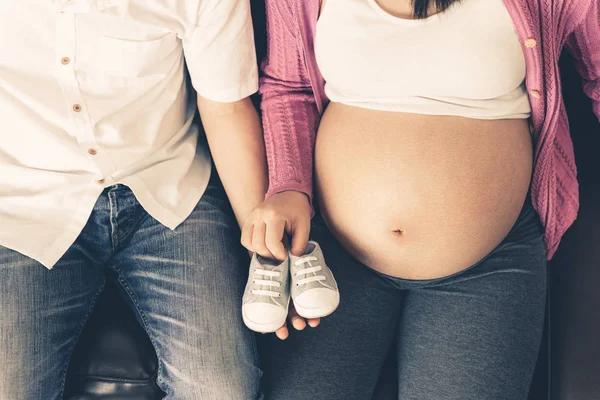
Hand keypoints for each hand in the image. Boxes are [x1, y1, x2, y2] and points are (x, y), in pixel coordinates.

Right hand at [242, 191, 317, 338]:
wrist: (289, 192)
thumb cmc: (298, 210)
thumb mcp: (304, 226)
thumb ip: (300, 244)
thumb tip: (293, 260)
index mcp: (274, 215)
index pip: (271, 242)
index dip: (279, 255)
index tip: (286, 257)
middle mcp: (259, 215)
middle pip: (258, 244)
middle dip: (270, 255)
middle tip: (281, 256)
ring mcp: (251, 216)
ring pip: (248, 242)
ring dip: (260, 252)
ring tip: (273, 251)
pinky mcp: (248, 219)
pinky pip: (245, 238)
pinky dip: (253, 246)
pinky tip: (265, 246)